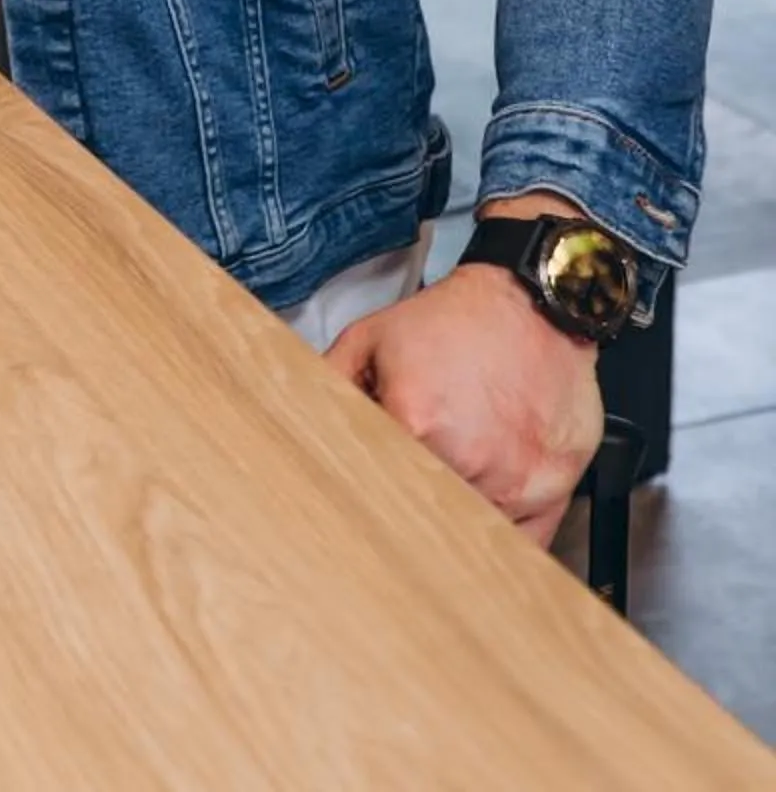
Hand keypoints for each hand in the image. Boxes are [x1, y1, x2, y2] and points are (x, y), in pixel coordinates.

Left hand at [325, 265, 603, 544]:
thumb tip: (301, 422)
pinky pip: (521, 547)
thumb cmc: (460, 322)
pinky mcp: (551, 493)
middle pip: (420, 517)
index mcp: (415, 422)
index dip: (365, 489)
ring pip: (467, 534)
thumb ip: (331, 381)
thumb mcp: (373, 337)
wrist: (534, 305)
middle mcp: (467, 460)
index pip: (373, 487)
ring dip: (453, 520)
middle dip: (408, 506)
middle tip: (405, 490)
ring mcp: (514, 483)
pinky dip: (500, 541)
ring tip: (451, 483)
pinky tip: (486, 518)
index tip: (364, 493)